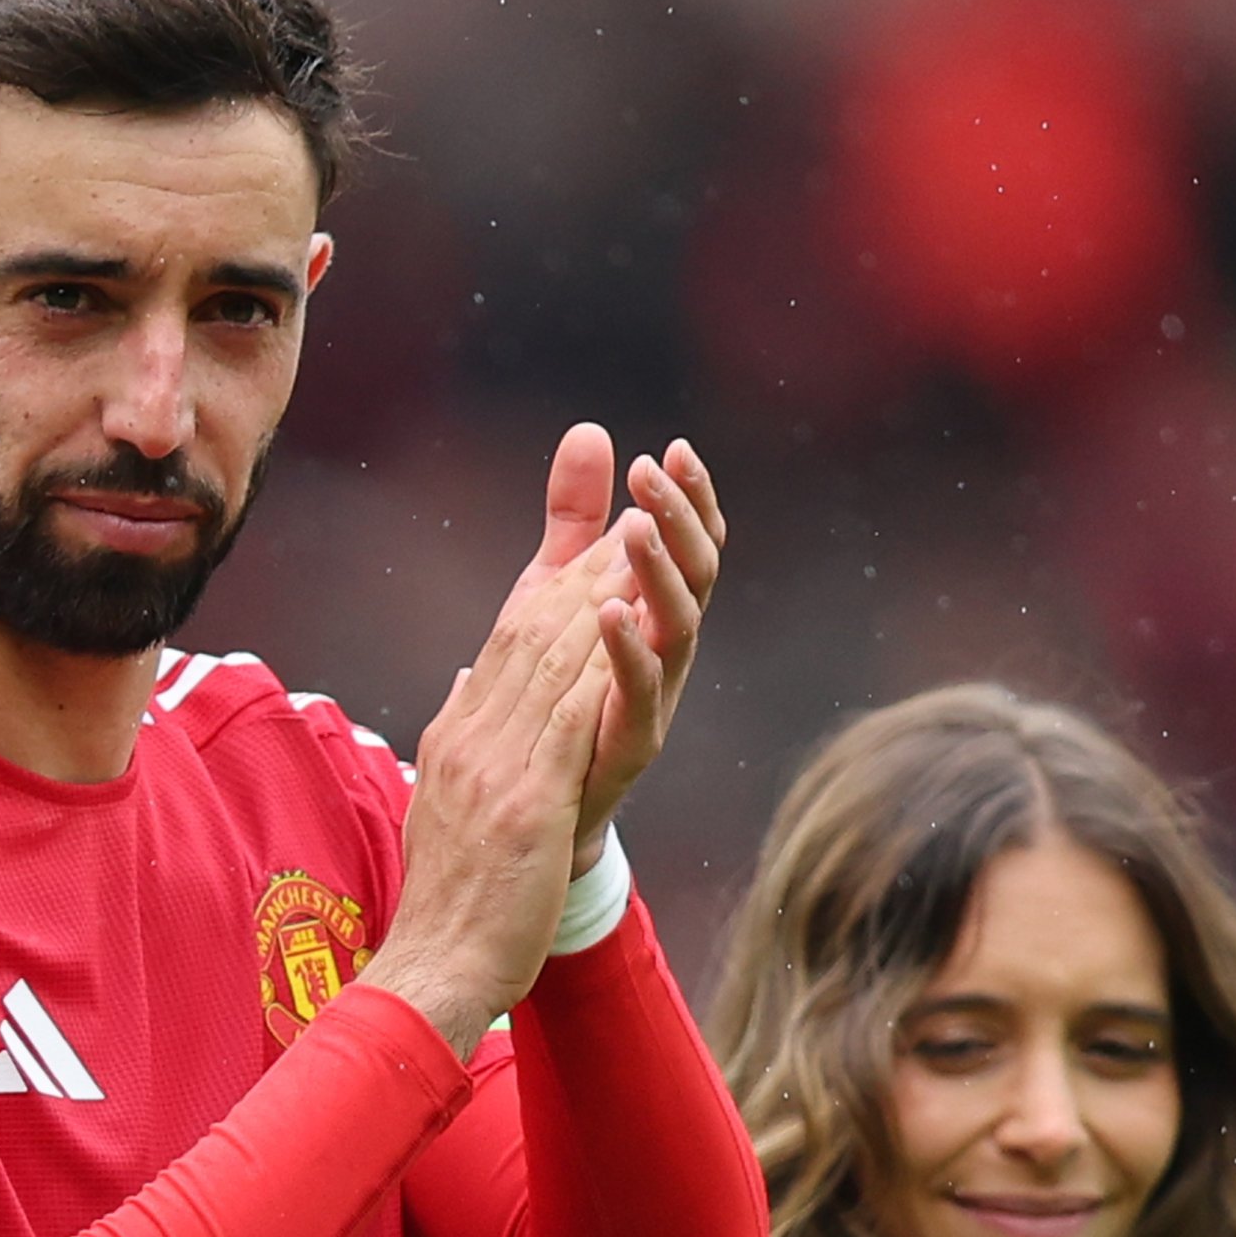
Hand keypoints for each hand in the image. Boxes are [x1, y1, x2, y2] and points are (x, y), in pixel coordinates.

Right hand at [353, 464, 627, 1054]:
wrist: (431, 970)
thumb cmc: (452, 905)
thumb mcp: (451, 807)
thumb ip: (462, 739)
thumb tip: (464, 681)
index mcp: (458, 735)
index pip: (506, 640)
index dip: (555, 582)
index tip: (599, 537)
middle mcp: (469, 735)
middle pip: (529, 630)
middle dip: (583, 564)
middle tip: (633, 508)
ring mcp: (494, 765)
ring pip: (551, 658)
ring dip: (600, 592)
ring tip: (641, 539)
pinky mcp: (527, 802)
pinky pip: (568, 716)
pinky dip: (599, 663)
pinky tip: (630, 620)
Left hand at [535, 429, 721, 860]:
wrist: (538, 806)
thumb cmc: (554, 690)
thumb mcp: (555, 588)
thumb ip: (576, 519)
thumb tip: (589, 431)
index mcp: (656, 609)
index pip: (690, 542)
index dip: (691, 498)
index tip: (673, 449)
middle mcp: (668, 649)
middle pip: (697, 573)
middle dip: (681, 519)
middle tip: (654, 474)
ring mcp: (655, 695)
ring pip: (680, 625)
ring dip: (660, 572)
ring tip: (637, 526)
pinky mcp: (630, 740)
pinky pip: (642, 692)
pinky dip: (628, 650)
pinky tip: (608, 611)